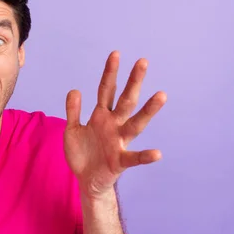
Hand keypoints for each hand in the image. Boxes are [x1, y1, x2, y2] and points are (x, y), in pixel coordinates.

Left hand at [64, 51, 166, 194]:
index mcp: (101, 116)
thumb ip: (74, 111)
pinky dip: (145, 156)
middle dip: (133, 82)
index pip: (106, 90)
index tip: (116, 54)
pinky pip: (134, 158)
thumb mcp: (72, 130)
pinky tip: (157, 153)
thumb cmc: (82, 153)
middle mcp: (114, 125)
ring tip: (161, 95)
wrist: (86, 180)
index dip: (110, 73)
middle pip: (125, 100)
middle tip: (143, 61)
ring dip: (148, 110)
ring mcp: (119, 142)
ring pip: (135, 123)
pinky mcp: (120, 161)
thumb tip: (75, 90)